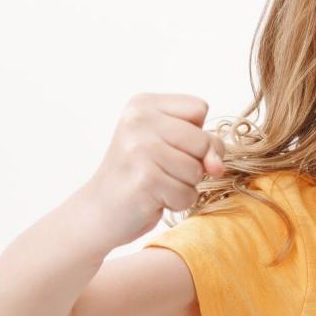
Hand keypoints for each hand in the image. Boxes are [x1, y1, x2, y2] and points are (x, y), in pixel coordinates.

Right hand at [79, 92, 226, 249]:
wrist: (98, 211)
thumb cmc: (139, 175)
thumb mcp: (169, 145)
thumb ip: (202, 143)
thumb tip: (217, 166)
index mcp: (143, 104)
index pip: (199, 108)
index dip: (194, 133)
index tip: (169, 147)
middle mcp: (138, 120)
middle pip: (202, 140)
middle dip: (192, 163)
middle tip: (160, 169)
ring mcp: (139, 149)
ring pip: (197, 170)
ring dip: (183, 185)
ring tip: (155, 185)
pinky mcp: (145, 180)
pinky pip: (187, 194)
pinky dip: (176, 203)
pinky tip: (153, 199)